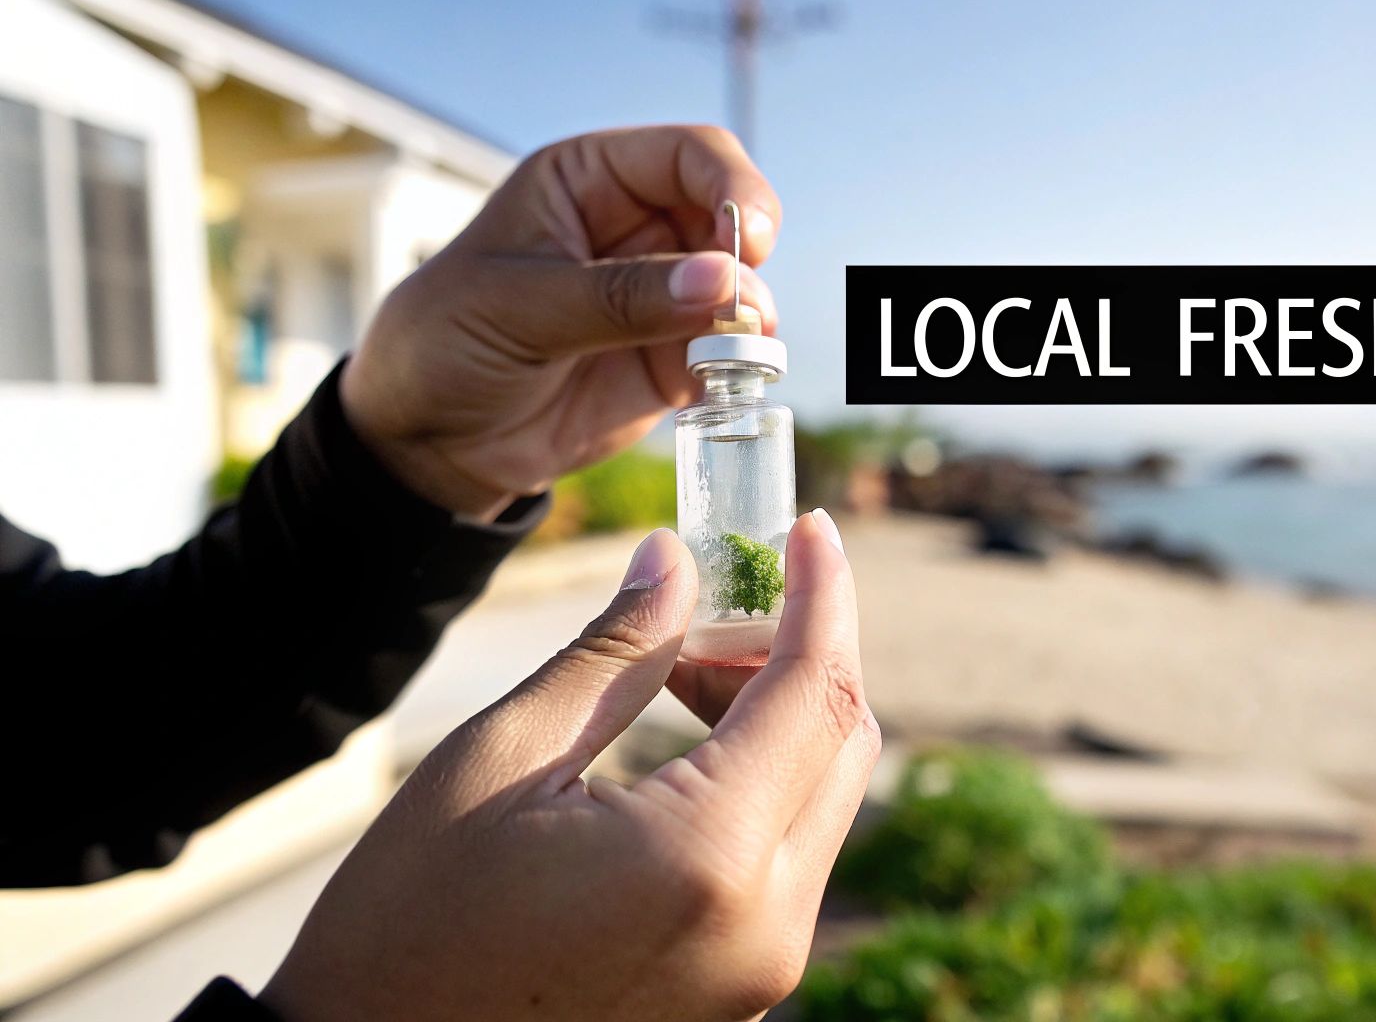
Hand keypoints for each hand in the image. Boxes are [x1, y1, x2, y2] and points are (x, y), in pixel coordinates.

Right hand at [260, 511, 874, 1019]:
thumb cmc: (406, 923)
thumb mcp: (499, 759)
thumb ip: (613, 654)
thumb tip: (676, 563)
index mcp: (708, 855)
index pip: (813, 690)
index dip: (823, 594)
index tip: (813, 526)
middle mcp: (765, 923)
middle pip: (842, 746)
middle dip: (803, 651)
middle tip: (720, 599)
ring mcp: (762, 970)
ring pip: (824, 802)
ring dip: (780, 718)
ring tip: (681, 673)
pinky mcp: (741, 992)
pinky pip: (789, 861)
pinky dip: (762, 785)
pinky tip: (688, 748)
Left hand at [340, 126, 783, 518]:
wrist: (429, 442)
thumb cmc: (445, 345)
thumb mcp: (517, 309)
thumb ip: (619, 295)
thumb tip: (722, 280)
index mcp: (588, 181)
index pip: (687, 156)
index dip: (731, 186)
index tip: (747, 239)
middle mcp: (635, 229)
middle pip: (730, 218)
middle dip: (747, 260)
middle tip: (743, 310)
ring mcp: (661, 295)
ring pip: (742, 287)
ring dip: (750, 319)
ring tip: (726, 356)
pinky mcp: (673, 359)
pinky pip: (733, 352)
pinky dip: (741, 367)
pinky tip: (718, 385)